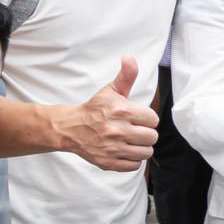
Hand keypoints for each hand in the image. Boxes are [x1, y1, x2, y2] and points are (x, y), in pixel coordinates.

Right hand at [65, 56, 157, 171]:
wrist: (71, 128)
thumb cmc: (94, 108)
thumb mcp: (111, 90)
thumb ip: (126, 75)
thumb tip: (129, 58)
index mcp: (121, 111)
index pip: (153, 119)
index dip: (147, 119)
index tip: (138, 118)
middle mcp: (117, 130)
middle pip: (152, 137)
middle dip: (146, 133)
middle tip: (135, 130)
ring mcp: (112, 148)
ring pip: (146, 152)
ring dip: (141, 147)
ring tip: (131, 141)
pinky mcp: (108, 162)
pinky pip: (134, 165)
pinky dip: (132, 160)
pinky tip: (125, 150)